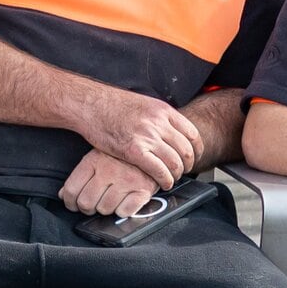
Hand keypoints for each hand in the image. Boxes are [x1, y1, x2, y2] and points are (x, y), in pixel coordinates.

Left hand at [59, 148, 159, 215]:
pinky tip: (123, 202)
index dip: (69, 202)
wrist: (152, 145)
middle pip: (86, 203)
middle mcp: (109, 171)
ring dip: (104, 209)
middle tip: (91, 205)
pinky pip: (124, 212)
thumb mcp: (97, 156)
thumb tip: (63, 194)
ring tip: (108, 201)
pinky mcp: (143, 190)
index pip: (71, 190)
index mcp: (94, 161)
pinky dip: (122, 211)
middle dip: (86, 208)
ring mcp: (127, 181)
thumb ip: (80, 175)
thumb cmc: (121, 154)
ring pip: (104, 209)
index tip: (73, 204)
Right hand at [79, 91, 201, 190]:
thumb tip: (168, 128)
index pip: (192, 133)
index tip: (194, 157)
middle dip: (187, 165)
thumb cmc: (111, 104)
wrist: (90, 104)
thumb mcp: (142, 103)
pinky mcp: (134, 151)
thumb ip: (158, 117)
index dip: (196, 150)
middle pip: (186, 150)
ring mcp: (147, 137)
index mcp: (163, 111)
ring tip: (171, 179)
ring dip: (176, 175)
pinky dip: (165, 180)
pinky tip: (163, 184)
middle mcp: (158, 123)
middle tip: (182, 172)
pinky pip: (158, 170)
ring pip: (174, 162)